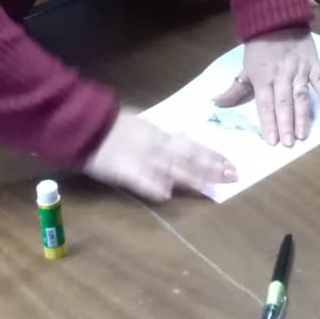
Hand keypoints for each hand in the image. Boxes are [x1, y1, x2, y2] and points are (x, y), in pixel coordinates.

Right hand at [83, 108, 236, 200]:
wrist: (87, 123)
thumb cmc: (114, 124)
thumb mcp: (144, 125)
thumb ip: (164, 135)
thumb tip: (185, 136)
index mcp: (160, 135)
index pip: (191, 146)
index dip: (212, 155)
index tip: (231, 163)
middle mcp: (155, 145)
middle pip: (187, 157)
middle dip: (210, 167)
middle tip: (233, 176)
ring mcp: (139, 156)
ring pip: (168, 167)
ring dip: (190, 177)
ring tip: (210, 187)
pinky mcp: (121, 168)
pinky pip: (137, 177)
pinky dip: (151, 185)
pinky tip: (165, 195)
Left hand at [213, 29, 319, 146]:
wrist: (276, 18)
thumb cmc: (259, 47)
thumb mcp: (245, 67)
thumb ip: (234, 89)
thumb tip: (216, 103)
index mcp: (262, 78)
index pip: (265, 105)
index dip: (268, 123)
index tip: (272, 141)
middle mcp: (281, 76)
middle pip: (283, 103)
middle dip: (286, 124)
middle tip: (289, 143)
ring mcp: (299, 69)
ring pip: (300, 95)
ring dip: (303, 115)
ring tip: (304, 134)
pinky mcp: (313, 62)